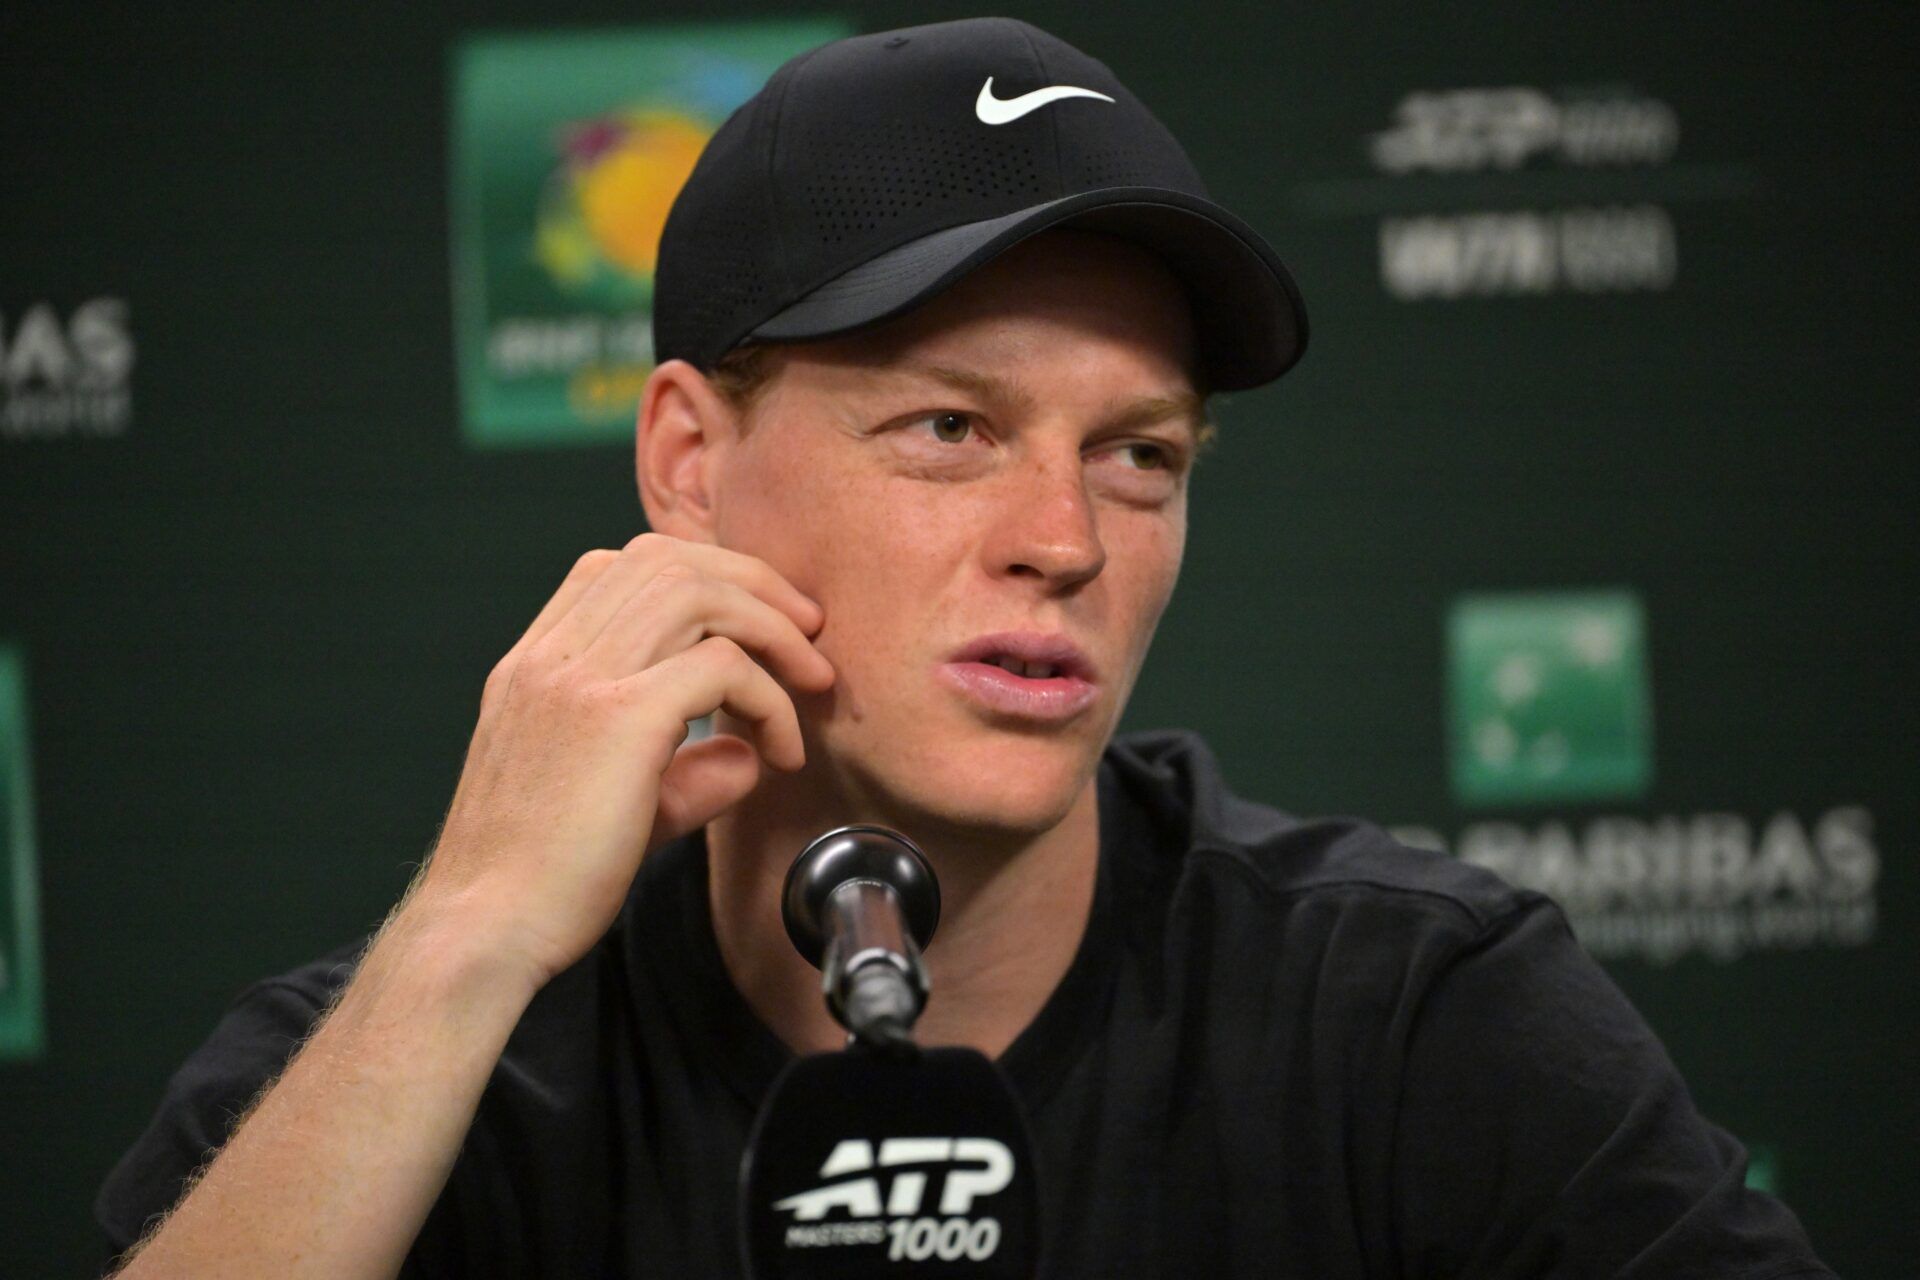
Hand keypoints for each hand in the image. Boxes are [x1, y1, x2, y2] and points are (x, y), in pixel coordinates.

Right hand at [410, 533, 835, 985]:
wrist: (485, 931)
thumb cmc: (541, 883)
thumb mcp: (615, 807)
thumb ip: (680, 773)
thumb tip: (747, 756)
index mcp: (534, 665)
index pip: (617, 568)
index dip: (700, 576)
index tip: (756, 620)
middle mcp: (550, 657)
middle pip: (668, 563)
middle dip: (754, 584)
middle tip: (809, 633)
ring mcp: (579, 680)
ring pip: (699, 595)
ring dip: (774, 629)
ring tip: (814, 679)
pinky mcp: (617, 719)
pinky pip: (723, 667)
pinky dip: (770, 700)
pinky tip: (783, 751)